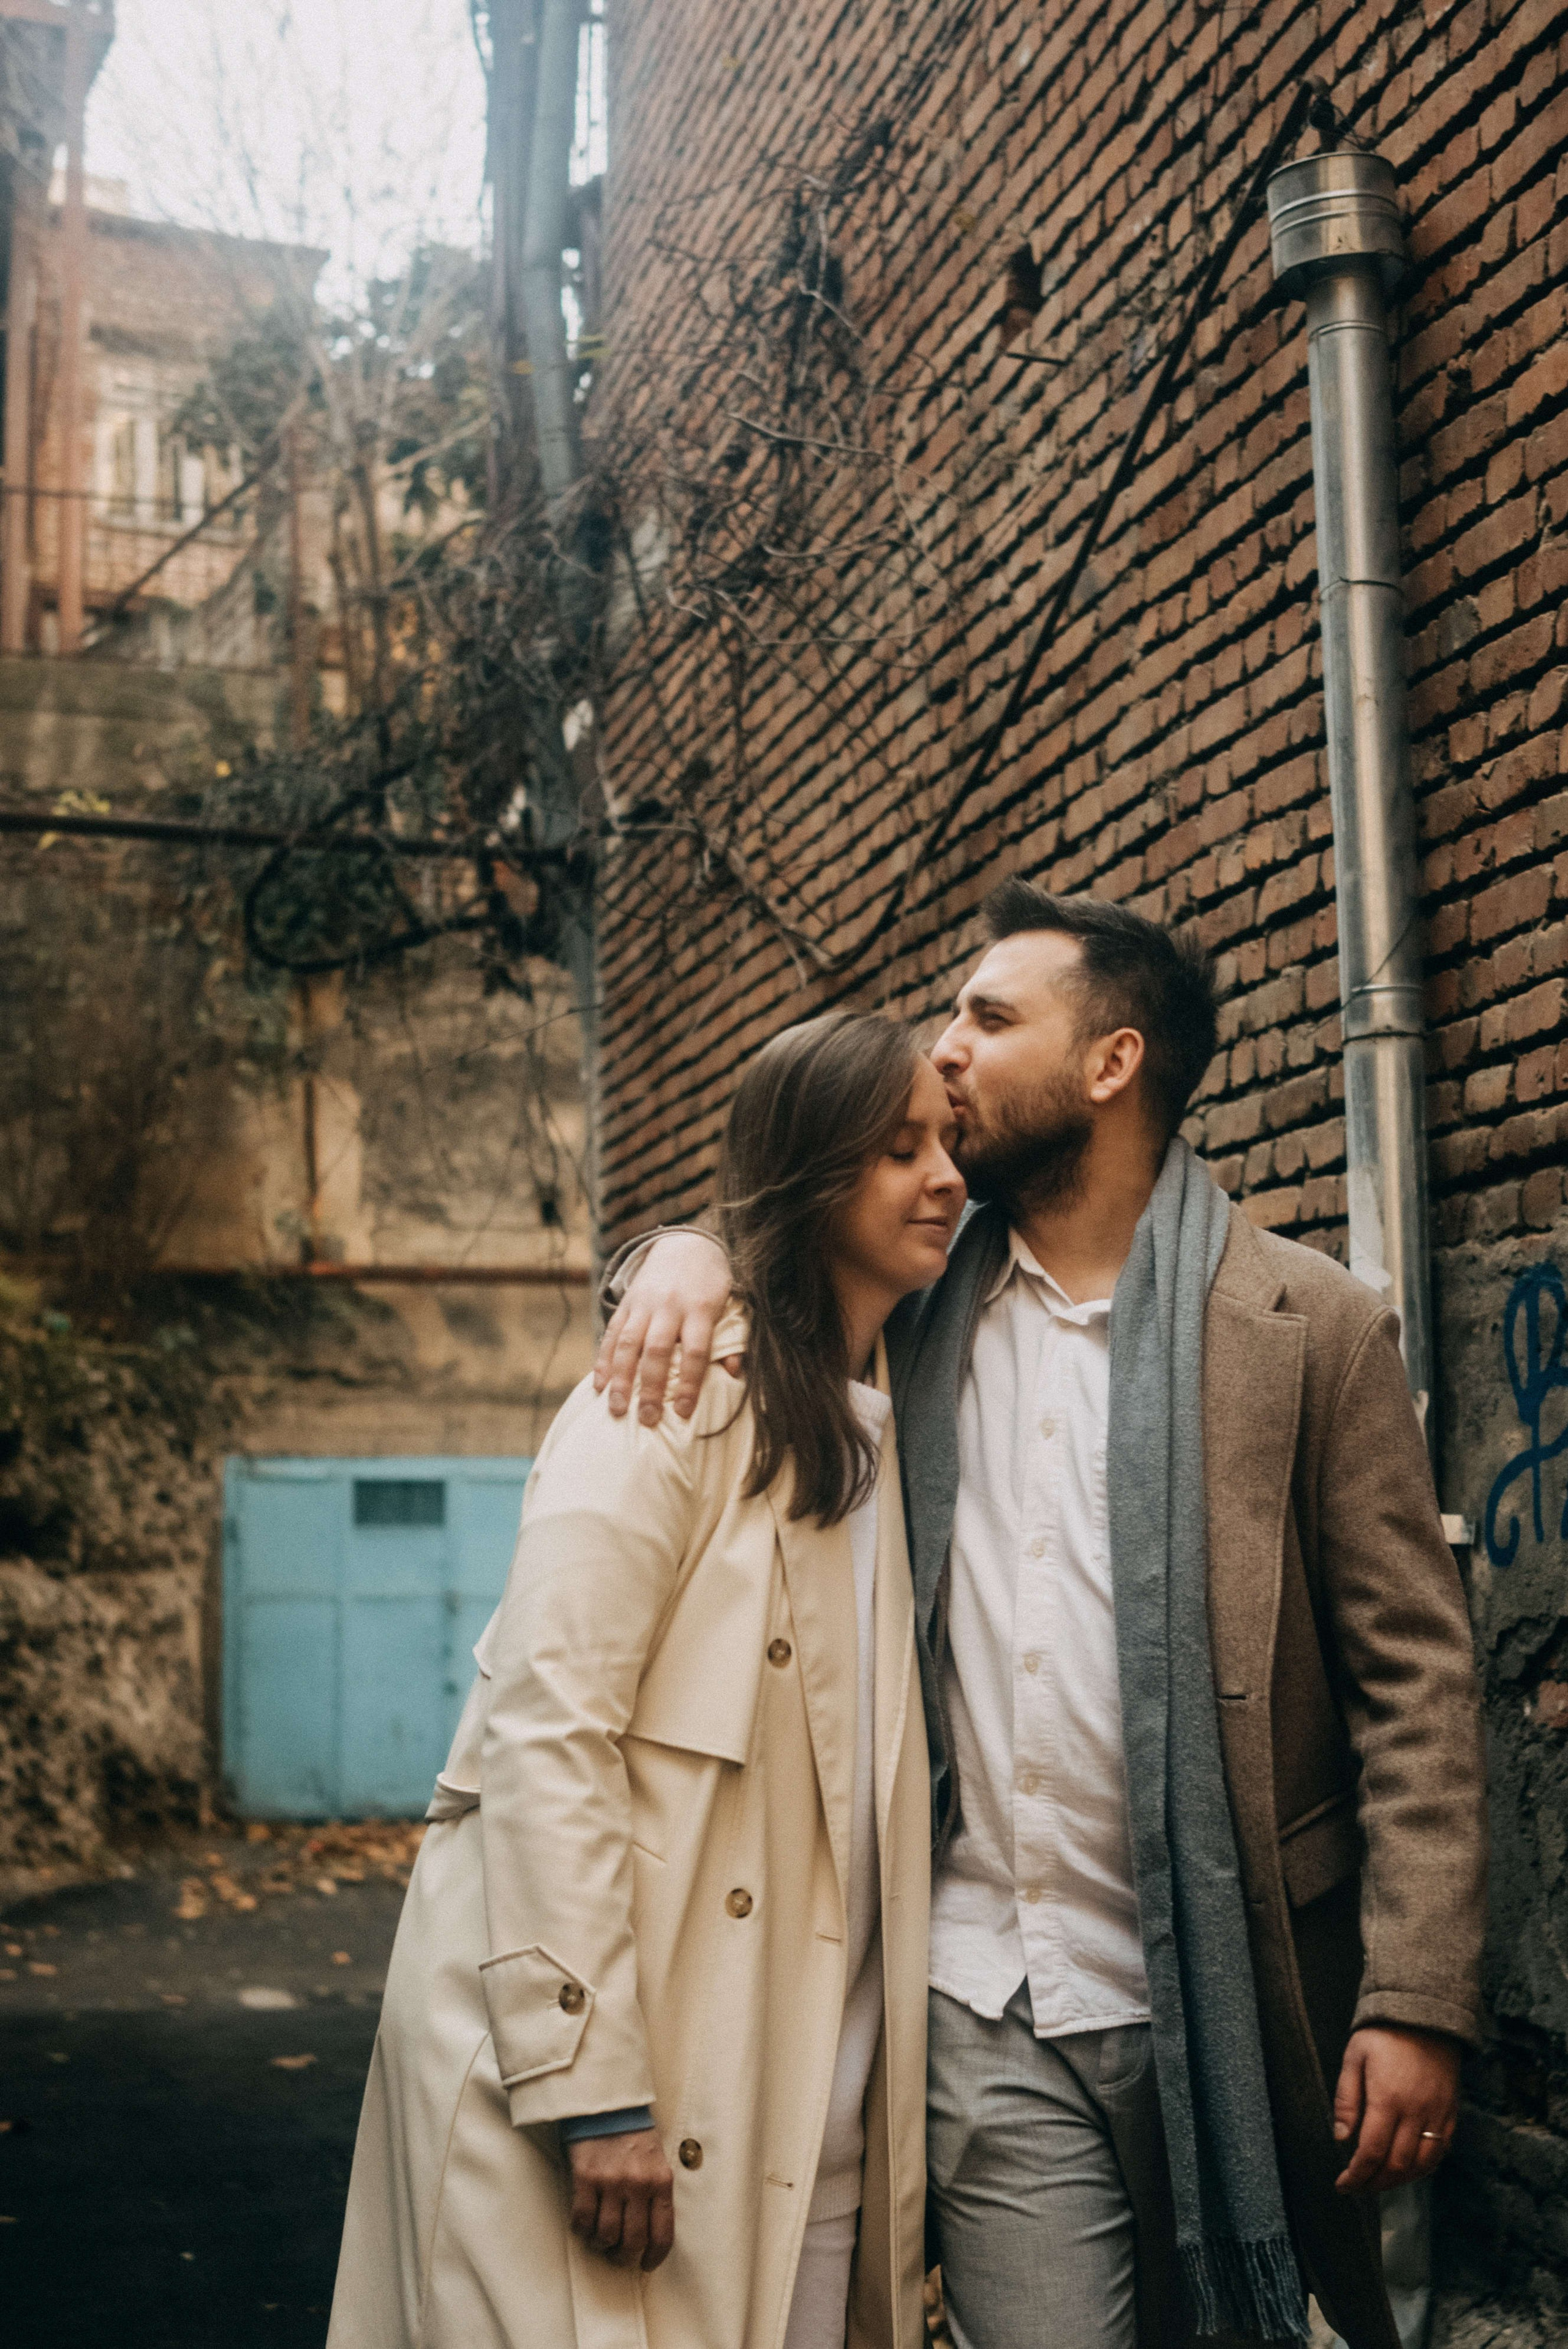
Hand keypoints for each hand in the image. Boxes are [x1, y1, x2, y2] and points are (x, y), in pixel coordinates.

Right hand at [567, 2128, 674, 2268]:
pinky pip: (583, 2219)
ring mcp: (611, 2181)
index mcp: (661, 2181)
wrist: (607, 2104)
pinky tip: (584, 2223)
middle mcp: (638, 2184)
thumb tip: (650, 2233)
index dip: (654, 2258)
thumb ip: (656, 2192)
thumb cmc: (633, 2134)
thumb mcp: (657, 2161)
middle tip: (617, 2254)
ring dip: (601, 2243)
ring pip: (606, 2234)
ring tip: (599, 2236)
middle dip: (623, 2256)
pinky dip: (582, 2228)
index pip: (663, 2234)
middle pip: (633, 2241)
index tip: (645, 2264)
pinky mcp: (586, 2177)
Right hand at [593, 1231, 734, 1423]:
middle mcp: (670, 1306)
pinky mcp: (626, 1303)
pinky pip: (612, 1333)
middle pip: (657, 1351)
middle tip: (647, 1420)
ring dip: (621, 1379)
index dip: (690, 1384)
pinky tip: (600, 1386)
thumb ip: (731, 1338)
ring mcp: (644, 1303)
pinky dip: (604, 1360)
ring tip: (617, 1410)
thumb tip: (734, 1372)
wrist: (685, 1243)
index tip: (684, 1413)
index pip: (695, 1351)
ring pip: (628, 1343)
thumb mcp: (729, 1304)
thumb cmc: (711, 1284)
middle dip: (651, 1388)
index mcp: (700, 1309)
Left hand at [1332, 2025, 1460, 2194]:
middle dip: (1375, 2183)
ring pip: (1422, 2164)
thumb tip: (1341, 2137)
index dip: (1356, 2175)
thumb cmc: (1383, 2034)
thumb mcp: (1354, 2056)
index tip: (1343, 2185)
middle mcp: (1416, 2112)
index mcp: (1387, 2098)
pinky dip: (1424, 2168)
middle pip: (1397, 2165)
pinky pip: (1441, 2152)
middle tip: (1358, 2187)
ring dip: (1399, 2180)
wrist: (1426, 2013)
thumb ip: (1346, 2099)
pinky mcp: (1451, 2112)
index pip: (1371, 2152)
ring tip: (1379, 2181)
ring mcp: (1437, 2114)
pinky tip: (1408, 2168)